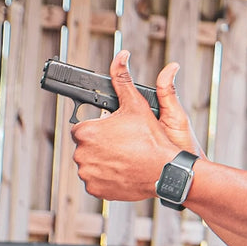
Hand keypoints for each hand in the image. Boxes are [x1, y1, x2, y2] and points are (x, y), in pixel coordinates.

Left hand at [70, 51, 192, 201]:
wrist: (166, 171)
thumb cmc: (152, 138)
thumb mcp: (137, 105)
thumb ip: (123, 80)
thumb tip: (121, 56)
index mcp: (85, 132)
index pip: (83, 127)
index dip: (101, 128)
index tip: (116, 132)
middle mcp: (80, 154)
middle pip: (86, 146)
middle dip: (102, 145)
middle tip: (124, 145)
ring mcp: (87, 174)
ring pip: (91, 164)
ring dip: (103, 161)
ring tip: (125, 159)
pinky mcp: (95, 190)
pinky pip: (97, 182)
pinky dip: (107, 178)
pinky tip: (123, 172)